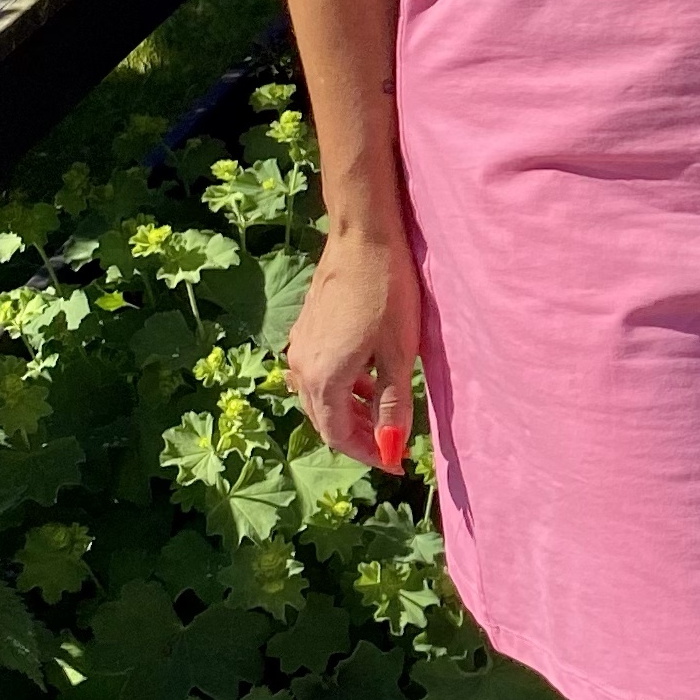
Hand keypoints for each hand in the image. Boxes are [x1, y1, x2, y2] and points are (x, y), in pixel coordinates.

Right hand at [288, 224, 425, 470]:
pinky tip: (369, 377)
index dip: (367, 453)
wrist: (363, 237)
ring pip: (321, 396)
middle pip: (325, 419)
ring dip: (351, 411)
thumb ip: (393, 405)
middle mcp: (302, 367)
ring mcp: (300, 346)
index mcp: (323, 378)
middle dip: (359, 436)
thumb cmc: (388, 292)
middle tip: (393, 443)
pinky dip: (343, 386)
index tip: (396, 462)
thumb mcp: (399, 354)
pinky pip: (319, 373)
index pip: (338, 435)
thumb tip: (390, 448)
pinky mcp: (305, 328)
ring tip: (385, 413)